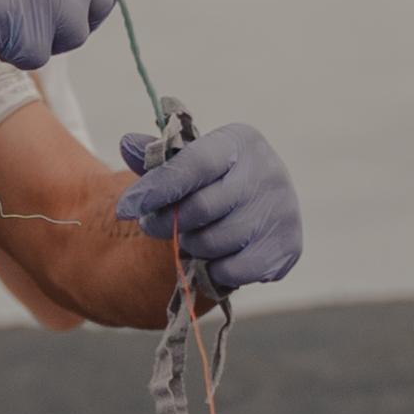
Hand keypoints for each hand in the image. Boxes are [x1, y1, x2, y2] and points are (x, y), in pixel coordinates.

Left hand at [113, 121, 301, 292]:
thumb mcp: (187, 161)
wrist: (260, 206)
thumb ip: (156, 157)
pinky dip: (214, 270)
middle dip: (168, 223)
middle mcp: (269, 172)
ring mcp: (282, 211)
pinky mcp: (288, 247)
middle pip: (200, 209)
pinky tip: (215, 257)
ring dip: (191, 246)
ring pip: (214, 243)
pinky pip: (233, 271)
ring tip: (191, 237)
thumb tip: (127, 145)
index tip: (124, 208)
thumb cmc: (214, 180)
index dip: (156, 189)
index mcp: (241, 142)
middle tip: (153, 226)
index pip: (192, 165)